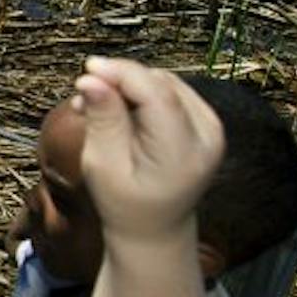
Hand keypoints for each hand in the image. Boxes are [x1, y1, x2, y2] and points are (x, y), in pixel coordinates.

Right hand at [71, 58, 222, 247]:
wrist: (155, 228)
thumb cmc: (124, 204)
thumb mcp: (103, 166)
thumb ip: (103, 120)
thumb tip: (90, 78)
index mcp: (182, 153)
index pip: (157, 95)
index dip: (121, 74)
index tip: (87, 69)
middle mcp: (207, 136)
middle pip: (161, 84)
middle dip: (121, 80)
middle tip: (85, 96)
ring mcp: (212, 128)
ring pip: (165, 82)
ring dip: (130, 85)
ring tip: (98, 106)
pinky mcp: (206, 122)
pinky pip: (170, 91)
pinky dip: (142, 92)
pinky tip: (120, 109)